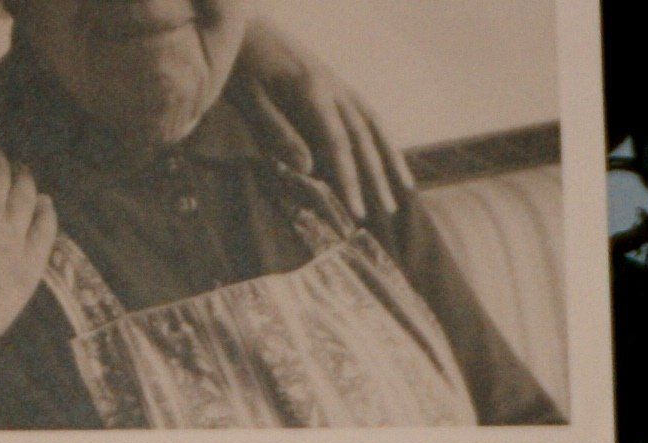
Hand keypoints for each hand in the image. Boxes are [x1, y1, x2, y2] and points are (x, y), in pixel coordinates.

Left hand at [236, 15, 413, 215]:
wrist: (243, 26)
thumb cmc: (241, 65)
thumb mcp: (250, 99)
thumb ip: (278, 132)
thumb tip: (308, 169)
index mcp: (311, 90)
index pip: (337, 144)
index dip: (350, 180)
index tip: (357, 211)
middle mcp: (333, 87)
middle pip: (363, 138)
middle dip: (377, 178)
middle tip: (389, 212)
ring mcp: (338, 84)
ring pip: (373, 124)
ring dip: (391, 158)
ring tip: (405, 189)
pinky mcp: (337, 84)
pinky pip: (367, 114)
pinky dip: (383, 139)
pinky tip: (391, 160)